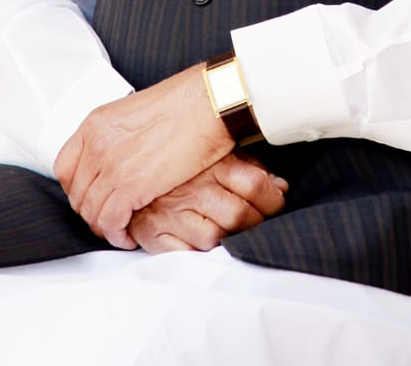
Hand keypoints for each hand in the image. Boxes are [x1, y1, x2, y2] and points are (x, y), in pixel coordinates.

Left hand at [54, 63, 233, 248]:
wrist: (209, 103)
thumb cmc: (186, 104)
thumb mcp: (136, 112)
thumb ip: (118, 136)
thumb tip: (119, 158)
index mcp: (96, 123)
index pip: (65, 167)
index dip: (77, 189)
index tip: (92, 196)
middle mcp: (96, 143)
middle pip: (77, 194)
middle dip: (91, 212)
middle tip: (109, 218)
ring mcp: (110, 165)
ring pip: (91, 212)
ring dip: (105, 226)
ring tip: (122, 229)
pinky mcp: (130, 185)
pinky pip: (111, 221)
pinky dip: (117, 234)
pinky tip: (129, 235)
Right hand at [128, 152, 287, 252]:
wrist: (129, 175)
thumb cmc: (183, 169)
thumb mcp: (218, 157)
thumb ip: (251, 170)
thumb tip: (280, 187)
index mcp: (212, 164)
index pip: (254, 184)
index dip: (272, 200)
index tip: (275, 204)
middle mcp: (192, 188)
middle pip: (238, 215)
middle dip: (254, 225)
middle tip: (254, 224)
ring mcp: (172, 213)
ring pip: (214, 238)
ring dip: (226, 241)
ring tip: (227, 232)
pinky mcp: (155, 235)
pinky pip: (186, 253)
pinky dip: (198, 253)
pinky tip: (201, 242)